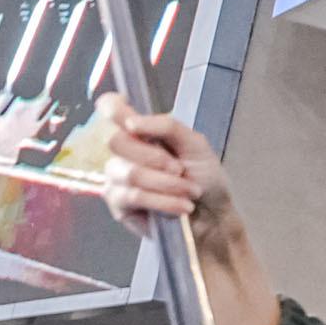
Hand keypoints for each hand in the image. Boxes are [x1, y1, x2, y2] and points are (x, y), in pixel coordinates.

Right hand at [99, 102, 279, 324]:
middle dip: (154, 157)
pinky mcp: (118, 205)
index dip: (112, 106)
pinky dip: (161, 201)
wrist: (214, 218)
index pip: (111, 108)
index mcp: (141, 131)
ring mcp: (117, 178)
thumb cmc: (205, 179)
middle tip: (180, 169)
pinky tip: (181, 207)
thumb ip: (165, 127)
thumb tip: (131, 122)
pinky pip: (132, 196)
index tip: (126, 113)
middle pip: (116, 141)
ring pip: (128, 172)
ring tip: (188, 192)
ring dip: (165, 183)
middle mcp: (123, 152)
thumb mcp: (195, 145)